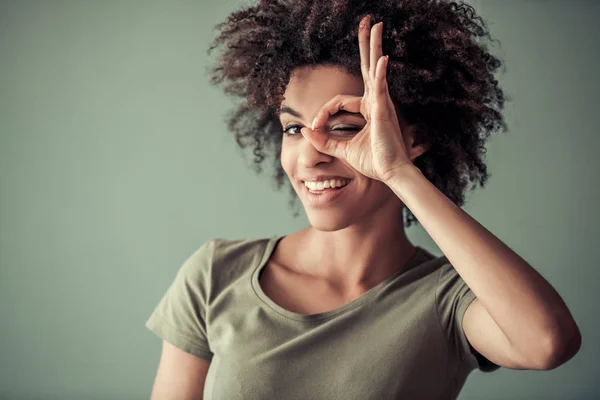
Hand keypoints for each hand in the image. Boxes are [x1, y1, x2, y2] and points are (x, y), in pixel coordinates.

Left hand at [300, 16, 420, 182]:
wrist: (391, 174)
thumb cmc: (373, 162)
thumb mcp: (342, 149)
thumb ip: (323, 140)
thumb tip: (304, 131)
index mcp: (368, 109)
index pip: (339, 101)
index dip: (323, 112)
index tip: (314, 127)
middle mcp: (376, 102)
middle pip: (367, 68)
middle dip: (366, 45)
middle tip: (368, 22)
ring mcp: (382, 104)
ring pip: (375, 69)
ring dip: (374, 46)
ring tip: (376, 25)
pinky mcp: (384, 111)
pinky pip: (381, 87)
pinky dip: (381, 73)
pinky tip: (382, 59)